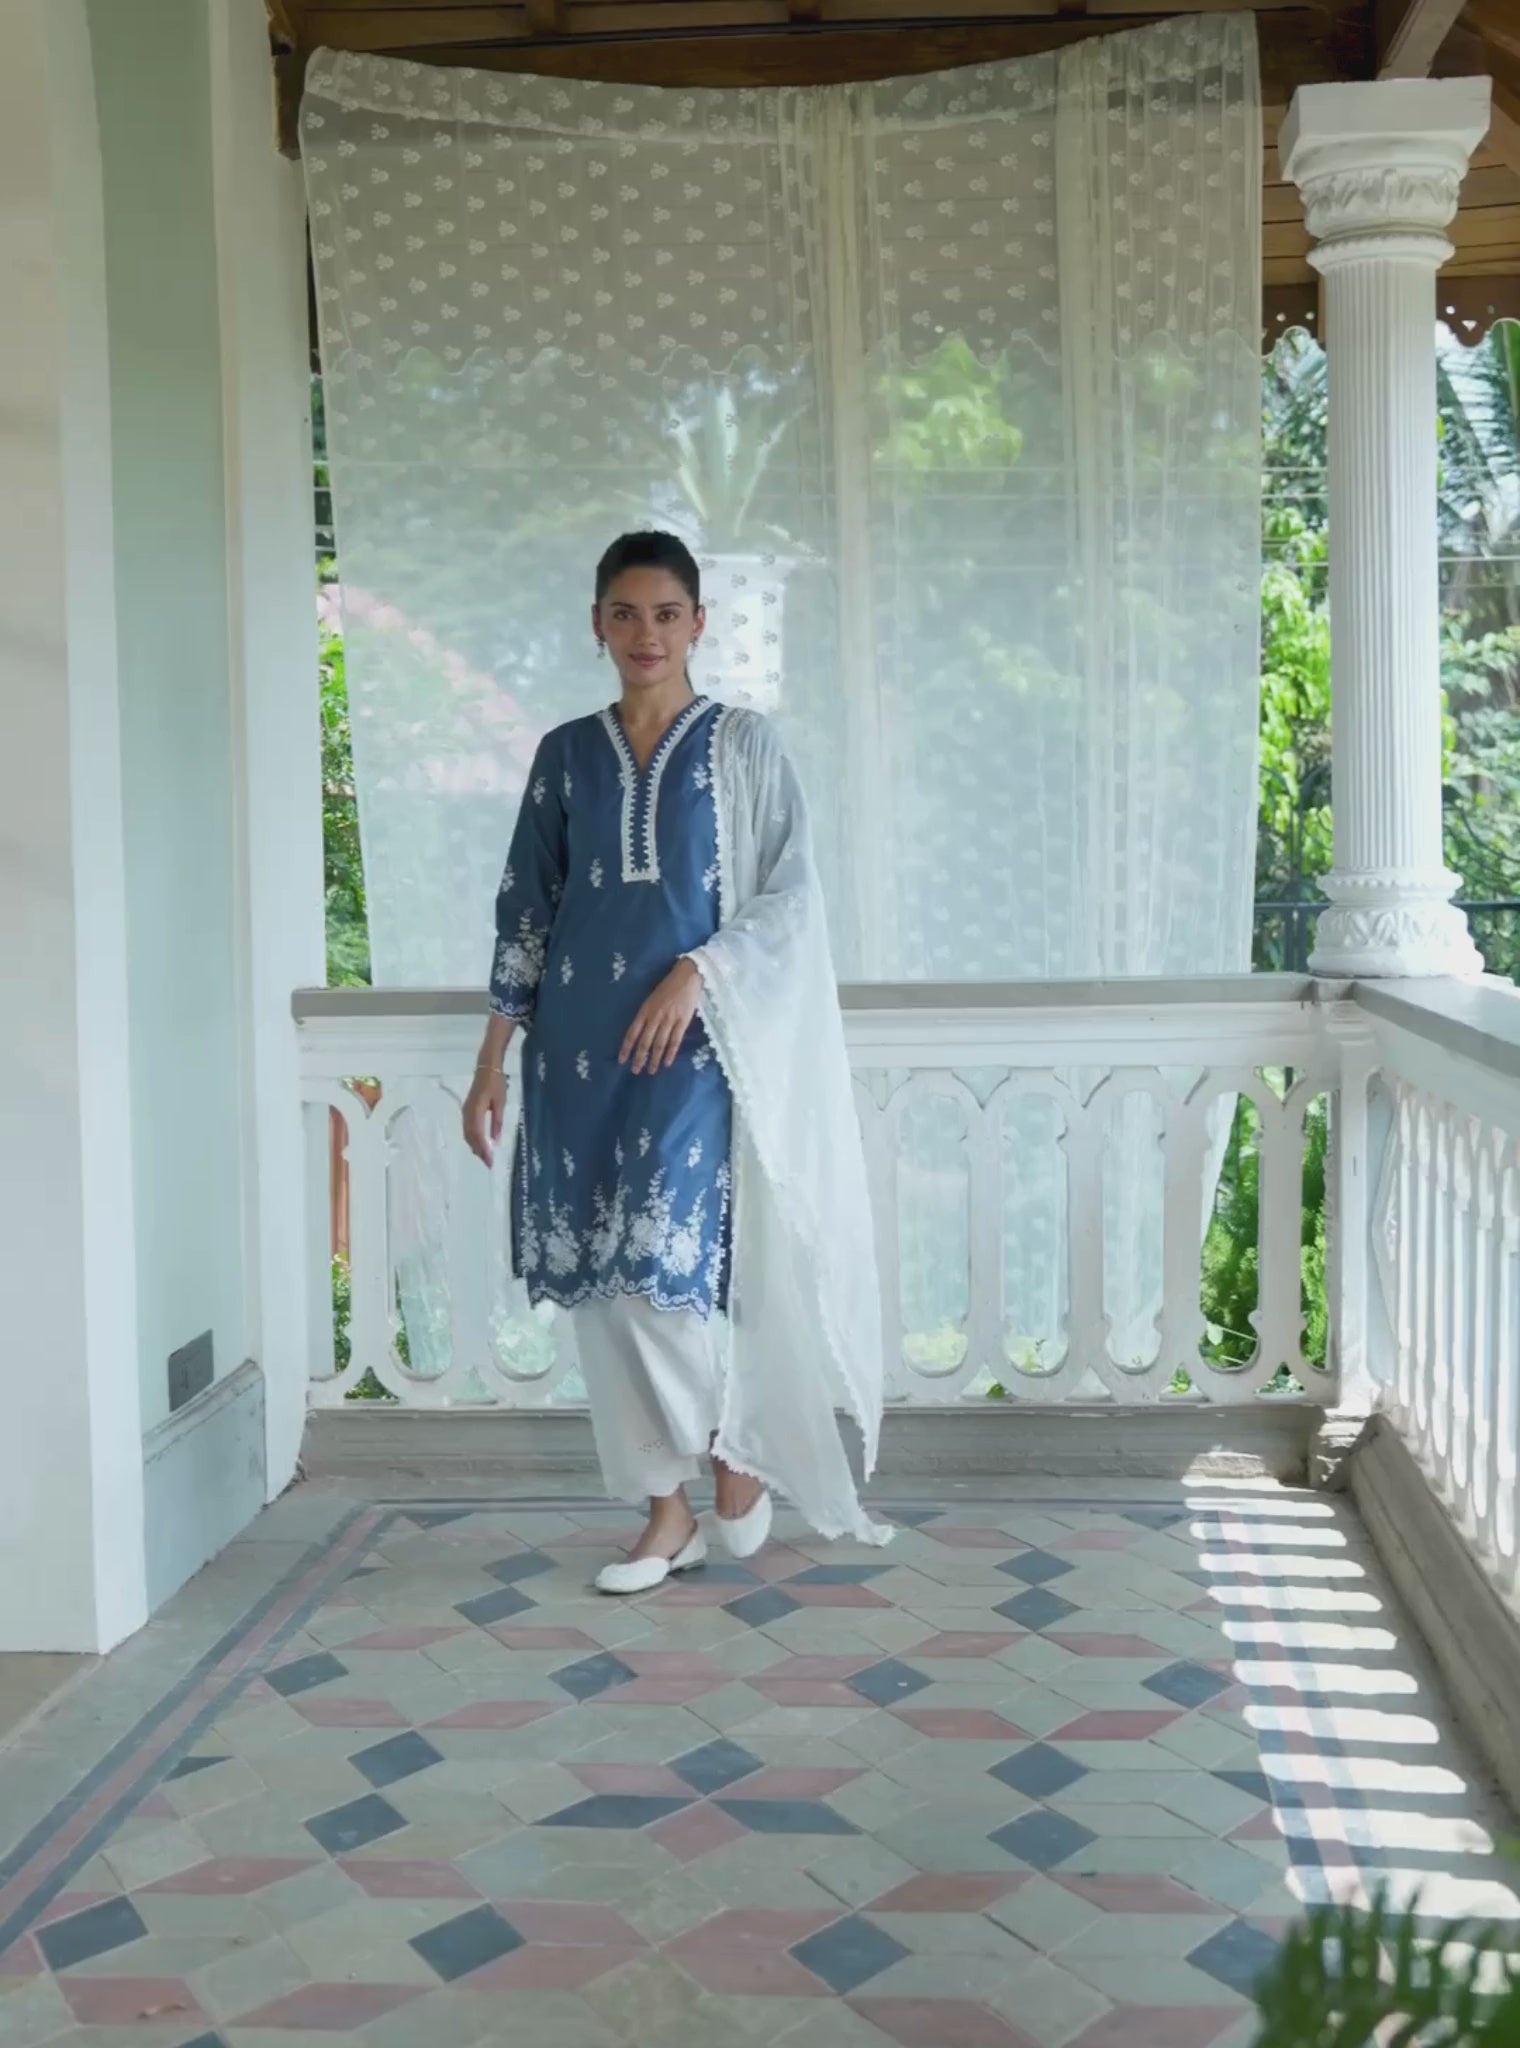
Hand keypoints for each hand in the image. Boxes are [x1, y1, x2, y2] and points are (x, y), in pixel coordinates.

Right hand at [462, 1068, 507, 1166]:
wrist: (486, 1068)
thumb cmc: (496, 1083)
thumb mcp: (500, 1103)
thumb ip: (497, 1122)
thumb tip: (495, 1140)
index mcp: (476, 1110)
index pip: (478, 1134)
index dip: (483, 1149)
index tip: (490, 1161)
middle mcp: (467, 1113)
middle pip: (470, 1136)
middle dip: (478, 1150)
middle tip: (488, 1162)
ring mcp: (465, 1111)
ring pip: (467, 1133)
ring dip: (475, 1145)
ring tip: (484, 1156)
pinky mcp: (466, 1110)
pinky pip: (467, 1128)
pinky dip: (472, 1138)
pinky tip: (479, 1143)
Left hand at [621, 958, 701, 1073]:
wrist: (687, 976)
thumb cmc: (668, 986)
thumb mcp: (651, 999)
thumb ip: (646, 1014)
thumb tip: (640, 1032)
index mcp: (645, 1010)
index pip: (632, 1032)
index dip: (626, 1047)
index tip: (622, 1060)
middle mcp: (655, 1016)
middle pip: (645, 1041)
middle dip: (639, 1058)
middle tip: (635, 1071)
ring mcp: (669, 1019)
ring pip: (659, 1043)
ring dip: (654, 1059)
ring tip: (651, 1071)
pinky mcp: (683, 1021)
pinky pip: (675, 1040)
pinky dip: (670, 1053)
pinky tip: (667, 1063)